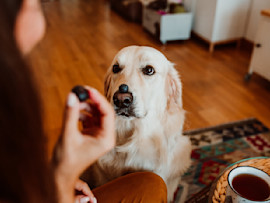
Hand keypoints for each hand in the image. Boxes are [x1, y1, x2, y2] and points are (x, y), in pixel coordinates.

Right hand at [53, 86, 114, 202]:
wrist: (60, 175)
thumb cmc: (66, 161)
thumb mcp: (68, 135)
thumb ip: (70, 115)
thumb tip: (72, 96)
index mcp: (106, 139)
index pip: (108, 113)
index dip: (99, 100)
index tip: (89, 90)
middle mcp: (105, 136)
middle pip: (103, 112)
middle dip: (92, 101)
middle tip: (82, 92)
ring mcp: (99, 135)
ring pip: (96, 114)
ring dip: (86, 107)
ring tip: (75, 104)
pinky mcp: (91, 134)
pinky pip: (90, 119)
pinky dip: (82, 114)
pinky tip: (74, 114)